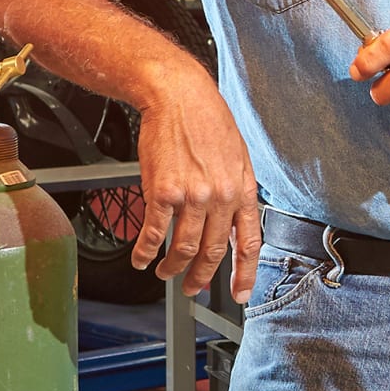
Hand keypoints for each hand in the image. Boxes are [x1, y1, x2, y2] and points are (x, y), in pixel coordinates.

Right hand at [131, 76, 262, 301]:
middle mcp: (220, 197)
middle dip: (202, 277)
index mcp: (242, 190)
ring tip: (166, 274)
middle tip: (194, 288)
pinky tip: (142, 258)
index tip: (241, 293)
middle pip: (212, 252)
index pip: (248, 242)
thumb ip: (236, 193)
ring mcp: (192, 196)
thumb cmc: (208, 121)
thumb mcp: (238, 157)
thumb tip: (233, 224)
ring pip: (184, 248)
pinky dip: (146, 250)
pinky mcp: (163, 192)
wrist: (179, 97)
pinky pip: (154, 232)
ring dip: (173, 267)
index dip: (245, 273)